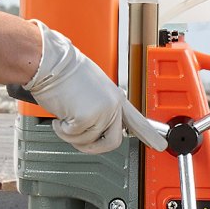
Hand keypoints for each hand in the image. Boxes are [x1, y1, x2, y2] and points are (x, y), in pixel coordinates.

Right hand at [23, 20, 167, 154]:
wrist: (49, 62)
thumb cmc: (62, 71)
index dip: (149, 133)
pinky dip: (62, 130)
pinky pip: (74, 137)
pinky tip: (59, 115)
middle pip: (112, 142)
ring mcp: (102, 111)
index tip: (160, 143)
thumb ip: (98, 104)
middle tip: (76, 136)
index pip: (136, 119)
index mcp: (115, 96)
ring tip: (64, 116)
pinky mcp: (87, 117)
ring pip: (89, 142)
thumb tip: (93, 123)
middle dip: (91, 146)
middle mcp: (113, 104)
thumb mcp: (89, 87)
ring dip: (71, 135)